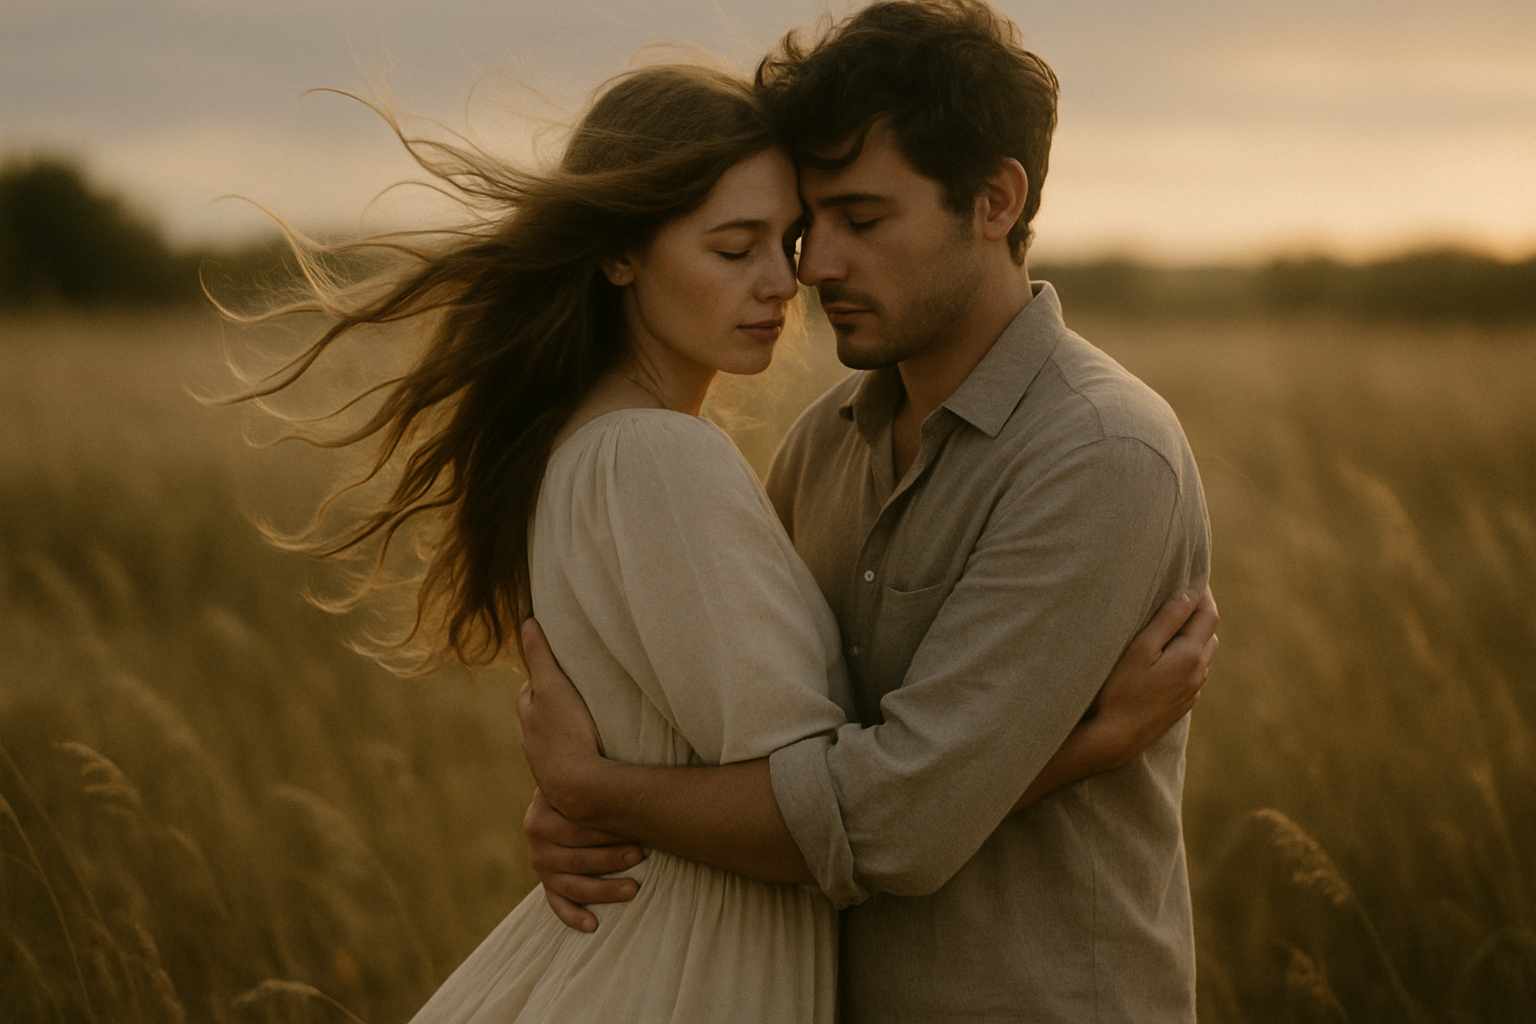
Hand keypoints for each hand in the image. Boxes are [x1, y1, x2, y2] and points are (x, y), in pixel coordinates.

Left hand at [517, 618, 606, 820]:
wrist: (579, 787)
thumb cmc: (567, 732)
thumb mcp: (553, 686)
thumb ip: (540, 656)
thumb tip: (527, 622)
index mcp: (528, 715)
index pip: (532, 688)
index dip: (545, 676)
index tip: (563, 669)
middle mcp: (531, 741)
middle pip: (540, 715)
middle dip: (553, 705)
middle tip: (579, 694)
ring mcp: (546, 764)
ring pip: (553, 739)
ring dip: (566, 731)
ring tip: (589, 725)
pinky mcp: (564, 782)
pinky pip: (569, 760)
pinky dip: (576, 752)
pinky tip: (595, 753)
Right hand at [524, 789, 643, 932]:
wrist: (562, 800)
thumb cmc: (584, 786)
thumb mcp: (582, 777)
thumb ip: (593, 779)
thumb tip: (626, 781)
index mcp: (541, 814)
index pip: (575, 827)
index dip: (606, 831)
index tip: (636, 832)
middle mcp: (536, 843)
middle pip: (576, 857)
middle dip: (610, 858)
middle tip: (640, 855)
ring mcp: (540, 866)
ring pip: (572, 884)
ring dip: (603, 889)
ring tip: (633, 889)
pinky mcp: (548, 884)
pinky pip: (558, 904)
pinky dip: (574, 916)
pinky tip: (593, 925)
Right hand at [1085, 587, 1218, 766]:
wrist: (1116, 738)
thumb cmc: (1120, 690)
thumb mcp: (1139, 648)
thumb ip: (1167, 620)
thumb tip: (1189, 595)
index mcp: (1189, 655)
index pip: (1208, 615)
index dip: (1204, 594)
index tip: (1194, 578)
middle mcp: (1197, 674)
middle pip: (1210, 635)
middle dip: (1200, 615)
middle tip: (1181, 599)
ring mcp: (1191, 692)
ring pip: (1203, 656)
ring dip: (1194, 638)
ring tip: (1173, 627)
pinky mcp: (1182, 706)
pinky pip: (1193, 675)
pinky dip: (1187, 659)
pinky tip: (1166, 659)